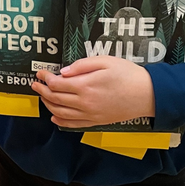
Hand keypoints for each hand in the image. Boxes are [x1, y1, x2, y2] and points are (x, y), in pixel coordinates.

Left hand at [31, 56, 154, 127]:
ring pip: (60, 113)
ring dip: (48, 105)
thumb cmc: (128, 75)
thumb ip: (81, 65)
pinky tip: (54, 117)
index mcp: (85, 86)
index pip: (56, 84)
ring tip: (42, 96)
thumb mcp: (105, 61)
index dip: (45, 78)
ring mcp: (90, 114)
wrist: (148, 94)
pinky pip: (73, 124)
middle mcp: (85, 103)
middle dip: (42, 91)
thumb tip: (64, 72)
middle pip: (55, 99)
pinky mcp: (96, 121)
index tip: (41, 72)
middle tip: (35, 84)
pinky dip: (60, 121)